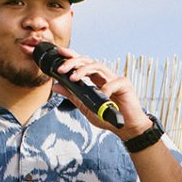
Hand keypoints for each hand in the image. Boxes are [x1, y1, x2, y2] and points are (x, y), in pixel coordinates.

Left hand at [23, 43, 147, 137]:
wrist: (126, 128)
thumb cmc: (107, 117)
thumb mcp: (85, 106)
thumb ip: (72, 95)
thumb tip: (56, 86)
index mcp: (96, 80)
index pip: (82, 63)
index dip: (72, 56)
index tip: (59, 53)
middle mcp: (104, 76)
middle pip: (88, 61)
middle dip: (73, 61)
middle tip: (62, 69)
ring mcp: (114, 79)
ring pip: (98, 66)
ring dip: (83, 70)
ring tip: (73, 78)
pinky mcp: (125, 84)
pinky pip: (113, 82)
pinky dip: (106, 88)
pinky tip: (103, 96)